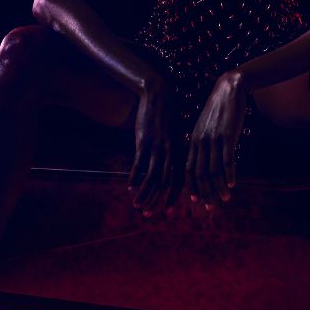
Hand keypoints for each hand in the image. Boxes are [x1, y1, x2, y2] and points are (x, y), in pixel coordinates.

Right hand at [128, 76, 176, 216]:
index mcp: (181, 151)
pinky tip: (128, 187)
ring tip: (137, 206)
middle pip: (165, 183)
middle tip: (149, 215)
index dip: (175, 198)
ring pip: (151, 177)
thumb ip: (175, 152)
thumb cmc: (169, 115)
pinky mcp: (144, 141)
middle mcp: (171, 152)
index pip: (179, 180)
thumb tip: (172, 170)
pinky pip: (138, 164)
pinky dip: (133, 178)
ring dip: (144, 194)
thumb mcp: (177, 134)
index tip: (170, 213)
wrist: (159, 94)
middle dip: (157, 202)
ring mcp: (157, 147)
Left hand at [183, 70, 246, 209]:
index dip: (191, 186)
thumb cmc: (218, 109)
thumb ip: (203, 143)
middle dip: (204, 193)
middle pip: (199, 174)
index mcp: (192, 141)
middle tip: (211, 207)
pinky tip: (232, 184)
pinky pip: (227, 160)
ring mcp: (213, 139)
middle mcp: (200, 142)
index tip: (195, 201)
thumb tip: (205, 160)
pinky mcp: (227, 136)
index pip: (188, 169)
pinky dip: (229, 175)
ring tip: (225, 200)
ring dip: (218, 188)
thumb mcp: (205, 126)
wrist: (229, 88)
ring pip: (213, 170)